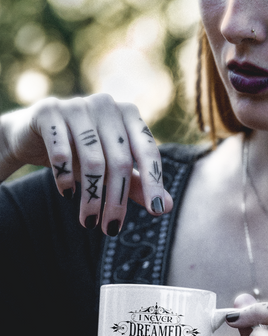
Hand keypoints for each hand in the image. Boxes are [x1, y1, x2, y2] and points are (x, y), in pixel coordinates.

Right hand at [0, 94, 172, 232]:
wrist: (33, 134)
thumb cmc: (81, 151)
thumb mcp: (111, 168)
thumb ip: (138, 183)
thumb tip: (166, 207)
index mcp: (128, 114)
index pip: (147, 150)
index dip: (153, 181)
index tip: (156, 211)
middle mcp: (106, 105)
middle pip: (120, 161)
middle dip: (117, 200)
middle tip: (111, 229)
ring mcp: (77, 105)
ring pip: (92, 160)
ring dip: (91, 197)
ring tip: (89, 221)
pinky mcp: (48, 112)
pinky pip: (61, 151)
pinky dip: (65, 177)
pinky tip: (67, 194)